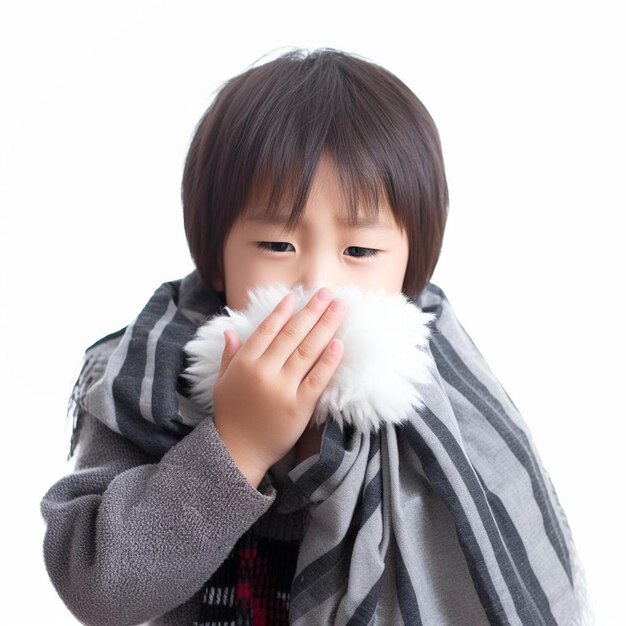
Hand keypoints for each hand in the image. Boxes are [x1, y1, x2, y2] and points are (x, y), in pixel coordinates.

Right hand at [212, 288, 345, 484]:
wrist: (238, 452)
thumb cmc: (230, 416)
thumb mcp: (223, 382)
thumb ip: (229, 356)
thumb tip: (230, 331)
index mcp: (245, 363)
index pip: (267, 330)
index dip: (282, 312)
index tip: (296, 296)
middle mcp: (264, 372)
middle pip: (292, 335)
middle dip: (312, 311)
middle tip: (327, 293)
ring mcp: (283, 388)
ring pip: (308, 351)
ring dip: (325, 326)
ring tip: (338, 308)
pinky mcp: (300, 406)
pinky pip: (317, 379)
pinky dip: (328, 360)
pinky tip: (338, 344)